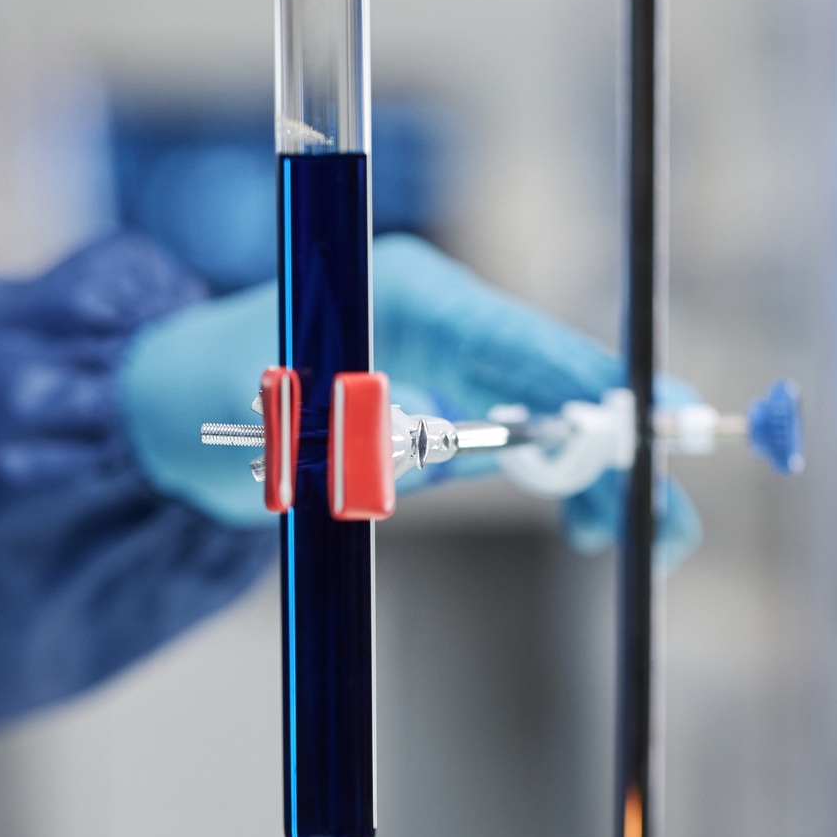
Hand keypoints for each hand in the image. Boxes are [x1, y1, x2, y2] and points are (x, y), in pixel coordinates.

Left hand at [122, 233, 698, 564]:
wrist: (168, 419)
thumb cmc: (203, 402)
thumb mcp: (271, 424)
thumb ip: (350, 432)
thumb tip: (426, 445)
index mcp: (405, 295)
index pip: (519, 341)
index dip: (591, 386)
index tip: (652, 427)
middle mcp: (440, 321)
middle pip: (556, 378)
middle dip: (618, 445)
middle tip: (668, 519)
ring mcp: (446, 364)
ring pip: (550, 415)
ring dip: (597, 475)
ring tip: (645, 541)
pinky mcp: (443, 409)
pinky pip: (519, 444)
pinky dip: (557, 483)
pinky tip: (589, 526)